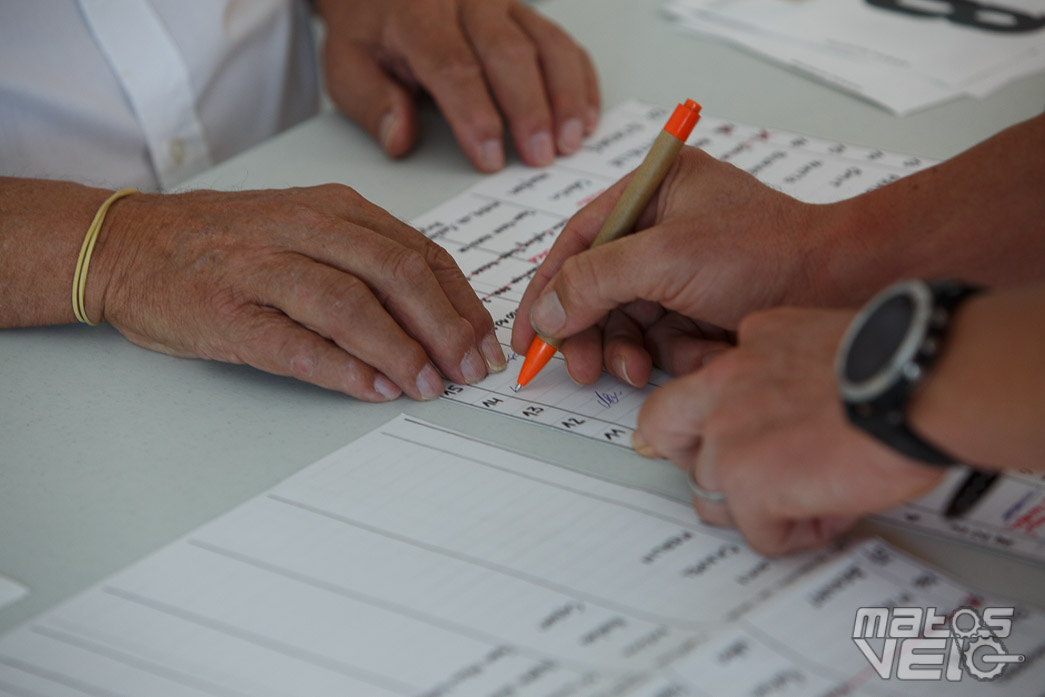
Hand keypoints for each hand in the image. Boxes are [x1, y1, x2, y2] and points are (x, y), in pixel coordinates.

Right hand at [92, 185, 505, 400]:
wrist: (131, 244)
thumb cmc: (231, 243)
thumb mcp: (309, 229)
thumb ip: (370, 262)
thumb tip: (442, 320)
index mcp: (335, 209)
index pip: (422, 252)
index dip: (462, 302)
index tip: (485, 343)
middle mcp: (305, 230)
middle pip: (397, 274)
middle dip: (445, 327)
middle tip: (470, 370)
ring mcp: (264, 269)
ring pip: (351, 305)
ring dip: (400, 351)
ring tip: (429, 385)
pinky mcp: (228, 312)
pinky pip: (295, 343)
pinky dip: (340, 369)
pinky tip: (372, 390)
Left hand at [317, 0, 599, 170]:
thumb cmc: (372, 33)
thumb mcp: (348, 65)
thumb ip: (370, 102)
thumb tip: (399, 138)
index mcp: (417, 15)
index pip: (452, 65)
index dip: (475, 114)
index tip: (489, 157)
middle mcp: (467, 2)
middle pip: (508, 52)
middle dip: (529, 108)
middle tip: (540, 156)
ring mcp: (504, 5)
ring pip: (545, 43)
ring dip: (565, 95)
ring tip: (571, 142)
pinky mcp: (528, 15)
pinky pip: (564, 42)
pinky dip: (581, 81)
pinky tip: (586, 119)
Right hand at [511, 146, 822, 384]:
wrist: (842, 287)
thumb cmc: (765, 252)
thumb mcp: (667, 258)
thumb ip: (595, 280)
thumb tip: (544, 311)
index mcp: (652, 189)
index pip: (578, 240)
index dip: (546, 289)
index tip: (527, 334)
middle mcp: (663, 226)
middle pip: (597, 287)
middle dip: (589, 332)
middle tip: (579, 368)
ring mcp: (682, 269)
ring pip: (627, 321)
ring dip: (630, 351)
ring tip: (640, 372)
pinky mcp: (702, 306)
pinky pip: (664, 339)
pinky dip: (676, 355)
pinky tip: (703, 355)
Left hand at [632, 307, 945, 554]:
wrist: (922, 382)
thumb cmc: (898, 362)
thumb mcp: (821, 341)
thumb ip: (784, 368)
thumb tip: (788, 407)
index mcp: (745, 349)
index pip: (692, 389)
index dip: (696, 423)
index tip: (704, 440)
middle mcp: (724, 387)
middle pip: (663, 434)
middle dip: (695, 463)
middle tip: (740, 483)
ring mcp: (729, 435)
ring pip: (712, 493)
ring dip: (761, 507)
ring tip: (819, 497)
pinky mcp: (749, 482)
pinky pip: (758, 531)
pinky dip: (794, 533)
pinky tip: (833, 511)